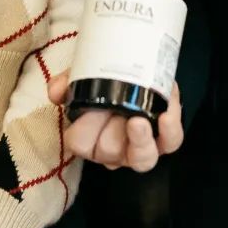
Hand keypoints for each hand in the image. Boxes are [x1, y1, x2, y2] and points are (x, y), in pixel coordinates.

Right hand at [47, 71, 182, 170]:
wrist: (141, 68)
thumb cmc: (110, 82)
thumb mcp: (85, 76)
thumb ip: (69, 81)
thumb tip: (55, 90)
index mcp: (91, 137)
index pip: (80, 144)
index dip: (83, 132)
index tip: (88, 109)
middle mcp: (116, 150)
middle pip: (108, 152)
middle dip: (110, 132)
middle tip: (113, 109)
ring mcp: (143, 147)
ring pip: (141, 159)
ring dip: (139, 140)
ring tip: (138, 120)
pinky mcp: (168, 137)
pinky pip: (171, 140)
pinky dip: (169, 129)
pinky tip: (165, 115)